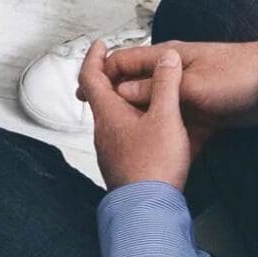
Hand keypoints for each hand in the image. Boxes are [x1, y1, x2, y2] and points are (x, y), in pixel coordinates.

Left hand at [81, 41, 194, 191]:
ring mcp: (109, 150)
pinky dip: (131, 120)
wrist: (148, 211)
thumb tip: (167, 58)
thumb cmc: (154, 167)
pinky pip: (121, 134)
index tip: (100, 45)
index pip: (90, 76)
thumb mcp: (166, 118)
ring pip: (111, 116)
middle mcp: (103, 131)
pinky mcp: (121, 164)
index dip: (94, 57)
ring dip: (122, 100)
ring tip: (142, 93)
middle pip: (99, 96)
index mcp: (108, 114)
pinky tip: (149, 127)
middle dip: (110, 77)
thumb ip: (166, 85)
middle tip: (123, 66)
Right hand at [101, 40, 257, 138]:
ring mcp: (185, 92)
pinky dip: (166, 131)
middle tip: (99, 124)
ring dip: (142, 120)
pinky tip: (158, 148)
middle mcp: (172, 74)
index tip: (85, 93)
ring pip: (154, 107)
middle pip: (136, 87)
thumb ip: (156, 90)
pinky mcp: (199, 110)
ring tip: (123, 141)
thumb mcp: (191, 85)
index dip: (102, 75)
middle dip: (117, 102)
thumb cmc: (235, 77)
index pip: (124, 62)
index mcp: (167, 58)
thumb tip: (122, 91)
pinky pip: (174, 121)